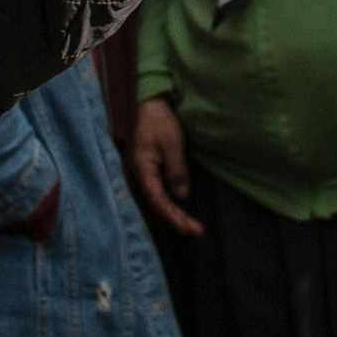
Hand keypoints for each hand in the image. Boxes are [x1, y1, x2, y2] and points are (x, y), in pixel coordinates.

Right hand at [125, 96, 205, 237]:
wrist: (150, 104)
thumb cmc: (159, 121)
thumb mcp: (172, 144)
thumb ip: (176, 170)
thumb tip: (182, 196)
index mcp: (142, 170)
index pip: (157, 200)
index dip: (173, 216)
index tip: (189, 228)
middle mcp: (139, 175)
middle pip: (157, 204)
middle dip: (176, 219)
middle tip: (197, 232)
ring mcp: (143, 173)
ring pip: (158, 200)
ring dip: (174, 214)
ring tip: (192, 227)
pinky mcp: (149, 170)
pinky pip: (158, 192)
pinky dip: (170, 203)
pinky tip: (179, 211)